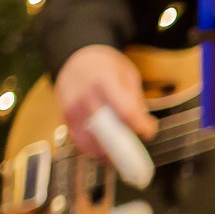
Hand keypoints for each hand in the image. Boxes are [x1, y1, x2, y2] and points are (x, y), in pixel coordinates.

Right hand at [55, 44, 154, 160]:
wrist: (75, 57)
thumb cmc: (105, 66)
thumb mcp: (127, 74)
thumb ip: (135, 101)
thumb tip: (144, 128)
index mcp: (104, 81)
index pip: (125, 112)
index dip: (141, 127)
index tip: (149, 133)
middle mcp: (85, 97)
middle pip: (107, 132)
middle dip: (124, 148)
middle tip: (137, 154)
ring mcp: (73, 109)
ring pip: (91, 143)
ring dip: (108, 154)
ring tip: (122, 155)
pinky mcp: (65, 119)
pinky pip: (80, 142)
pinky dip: (94, 150)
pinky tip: (106, 150)